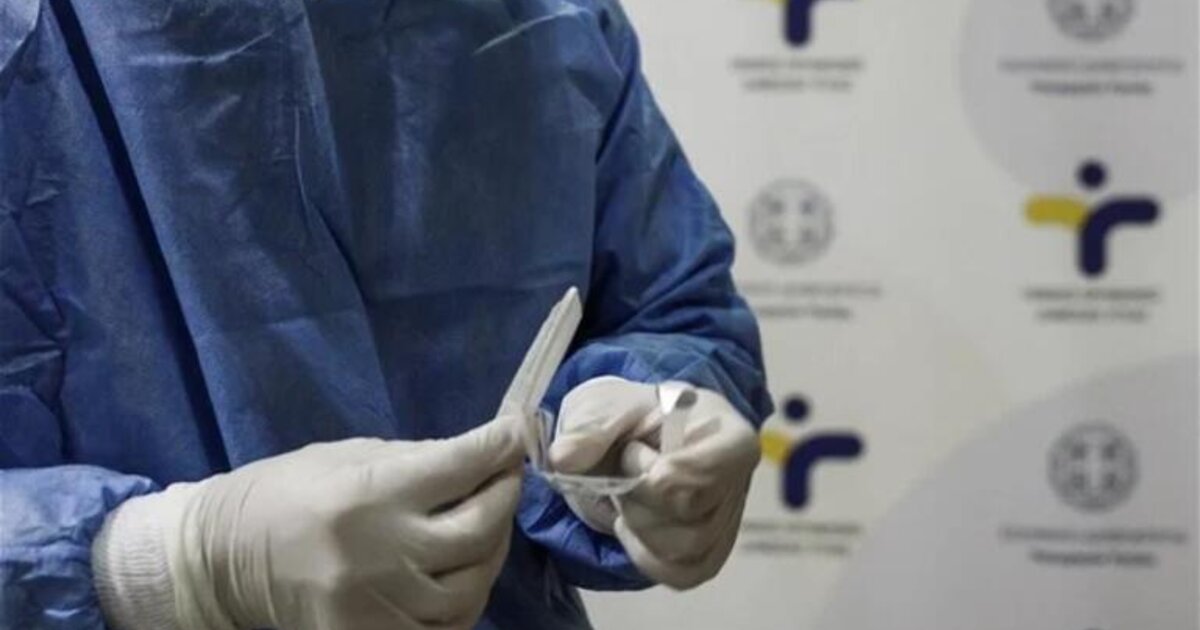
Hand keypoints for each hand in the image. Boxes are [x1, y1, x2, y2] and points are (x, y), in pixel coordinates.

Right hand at [99, 418, 523, 629]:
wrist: (220, 560)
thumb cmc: (285, 492)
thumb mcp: (348, 456)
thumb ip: (418, 459)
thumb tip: (482, 454)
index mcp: (370, 494)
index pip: (462, 466)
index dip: (501, 446)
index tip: (517, 432)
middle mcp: (381, 553)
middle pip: (480, 528)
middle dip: (506, 494)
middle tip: (509, 476)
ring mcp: (379, 606)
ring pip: (473, 585)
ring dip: (493, 549)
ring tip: (489, 523)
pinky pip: (446, 627)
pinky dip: (467, 599)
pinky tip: (464, 572)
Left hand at [548, 376, 759, 589]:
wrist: (643, 435)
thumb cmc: (635, 415)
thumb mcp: (608, 406)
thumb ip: (590, 428)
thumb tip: (563, 458)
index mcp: (733, 439)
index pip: (694, 479)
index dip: (650, 471)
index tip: (634, 448)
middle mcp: (740, 486)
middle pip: (685, 517)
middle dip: (636, 495)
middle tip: (627, 467)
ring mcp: (727, 526)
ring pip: (679, 550)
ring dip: (637, 522)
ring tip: (632, 491)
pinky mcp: (708, 557)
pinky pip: (675, 572)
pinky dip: (643, 551)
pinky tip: (635, 521)